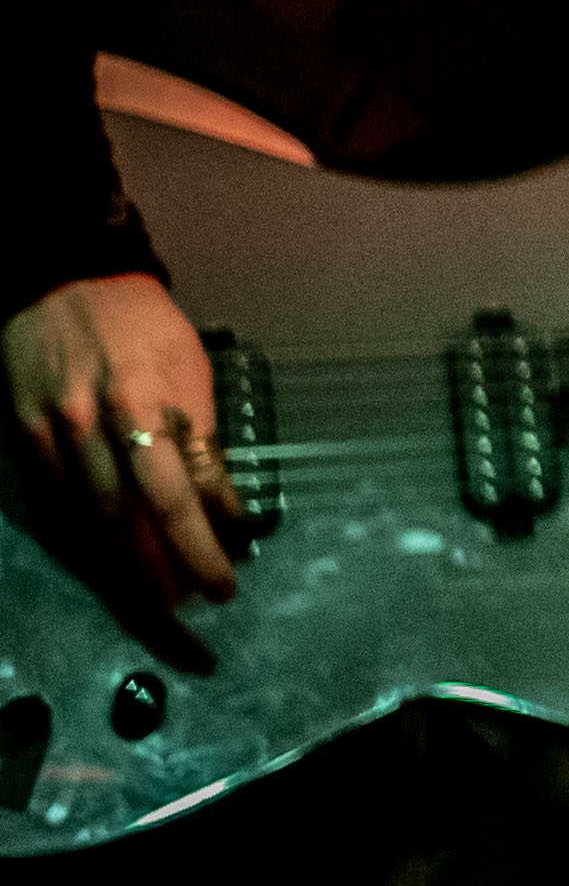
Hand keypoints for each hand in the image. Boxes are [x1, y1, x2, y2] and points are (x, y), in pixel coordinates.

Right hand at [7, 271, 239, 603]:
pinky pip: (59, 503)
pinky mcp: (22, 439)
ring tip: (161, 597)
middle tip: (192, 604)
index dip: (198, 548)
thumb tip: (228, 511)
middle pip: (127, 520)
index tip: (224, 585)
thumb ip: (205, 443)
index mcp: (142, 403)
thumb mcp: (191, 370)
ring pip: (90, 519)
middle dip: (161, 570)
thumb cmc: (143, 325)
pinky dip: (89, 537)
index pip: (174, 496)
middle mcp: (90, 426)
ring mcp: (49, 436)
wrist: (63, 281)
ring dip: (128, 564)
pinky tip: (113, 559)